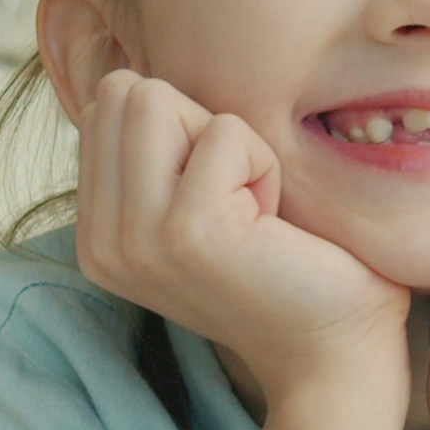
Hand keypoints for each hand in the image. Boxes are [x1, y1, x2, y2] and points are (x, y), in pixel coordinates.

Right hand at [72, 69, 408, 407]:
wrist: (334, 356)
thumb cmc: (286, 268)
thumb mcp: (194, 208)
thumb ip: (153, 155)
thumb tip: (130, 73)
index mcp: (95, 235)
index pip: (106, 104)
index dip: (180, 129)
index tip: (218, 197)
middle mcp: (100, 242)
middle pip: (124, 92)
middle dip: (197, 125)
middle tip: (238, 199)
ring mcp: (136, 239)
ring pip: (157, 99)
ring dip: (228, 143)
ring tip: (252, 211)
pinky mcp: (188, 231)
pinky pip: (227, 133)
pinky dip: (264, 166)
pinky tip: (273, 228)